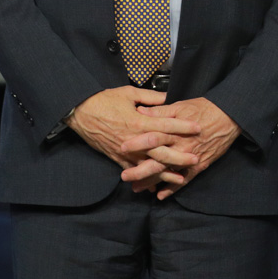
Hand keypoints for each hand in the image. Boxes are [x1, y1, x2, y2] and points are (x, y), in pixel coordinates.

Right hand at [66, 86, 199, 170]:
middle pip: (161, 151)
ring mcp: (124, 150)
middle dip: (179, 156)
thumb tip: (167, 96)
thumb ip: (150, 96)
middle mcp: (133, 139)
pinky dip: (144, 179)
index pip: (166, 125)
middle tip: (196, 159)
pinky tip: (154, 186)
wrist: (79, 112)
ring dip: (164, 173)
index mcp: (138, 121)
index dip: (183, 127)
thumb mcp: (129, 93)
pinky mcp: (115, 157)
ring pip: (148, 165)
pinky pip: (132, 170)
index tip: (198, 128)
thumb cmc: (103, 100)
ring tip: (180, 178)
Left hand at [120, 97, 240, 198]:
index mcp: (175, 130)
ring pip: (167, 173)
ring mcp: (190, 157)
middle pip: (157, 160)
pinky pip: (184, 180)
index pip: (153, 138)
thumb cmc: (204, 108)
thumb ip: (160, 111)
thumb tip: (140, 111)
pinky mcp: (199, 165)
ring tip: (136, 188)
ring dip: (151, 182)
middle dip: (139, 170)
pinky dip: (172, 188)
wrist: (229, 116)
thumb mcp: (181, 105)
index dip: (137, 144)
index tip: (122, 148)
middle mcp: (181, 146)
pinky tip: (160, 195)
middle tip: (124, 177)